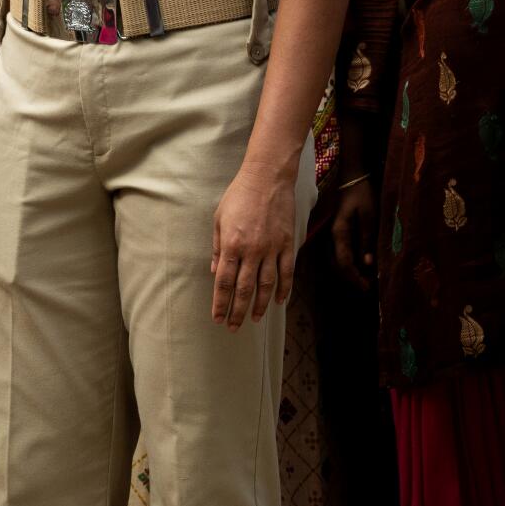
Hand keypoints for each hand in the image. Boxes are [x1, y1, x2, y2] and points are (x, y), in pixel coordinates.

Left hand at [210, 165, 298, 329]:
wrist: (267, 178)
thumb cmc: (239, 196)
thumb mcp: (219, 219)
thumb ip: (218, 248)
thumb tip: (217, 272)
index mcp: (231, 244)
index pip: (225, 282)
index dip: (221, 303)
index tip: (218, 318)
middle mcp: (252, 250)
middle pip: (244, 289)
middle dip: (237, 311)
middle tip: (233, 327)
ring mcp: (272, 248)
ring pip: (266, 285)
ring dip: (259, 305)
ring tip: (254, 319)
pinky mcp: (287, 243)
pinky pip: (287, 272)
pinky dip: (283, 289)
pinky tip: (278, 301)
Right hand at [329, 175, 376, 291]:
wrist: (351, 176)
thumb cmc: (362, 193)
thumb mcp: (369, 215)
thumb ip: (366, 239)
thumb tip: (367, 263)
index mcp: (339, 233)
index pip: (343, 262)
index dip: (355, 277)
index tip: (367, 286)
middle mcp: (331, 236)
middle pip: (337, 265)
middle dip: (351, 278)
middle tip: (368, 286)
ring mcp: (331, 234)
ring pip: (336, 260)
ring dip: (349, 271)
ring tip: (365, 278)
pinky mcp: (335, 232)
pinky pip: (338, 253)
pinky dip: (347, 262)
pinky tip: (360, 264)